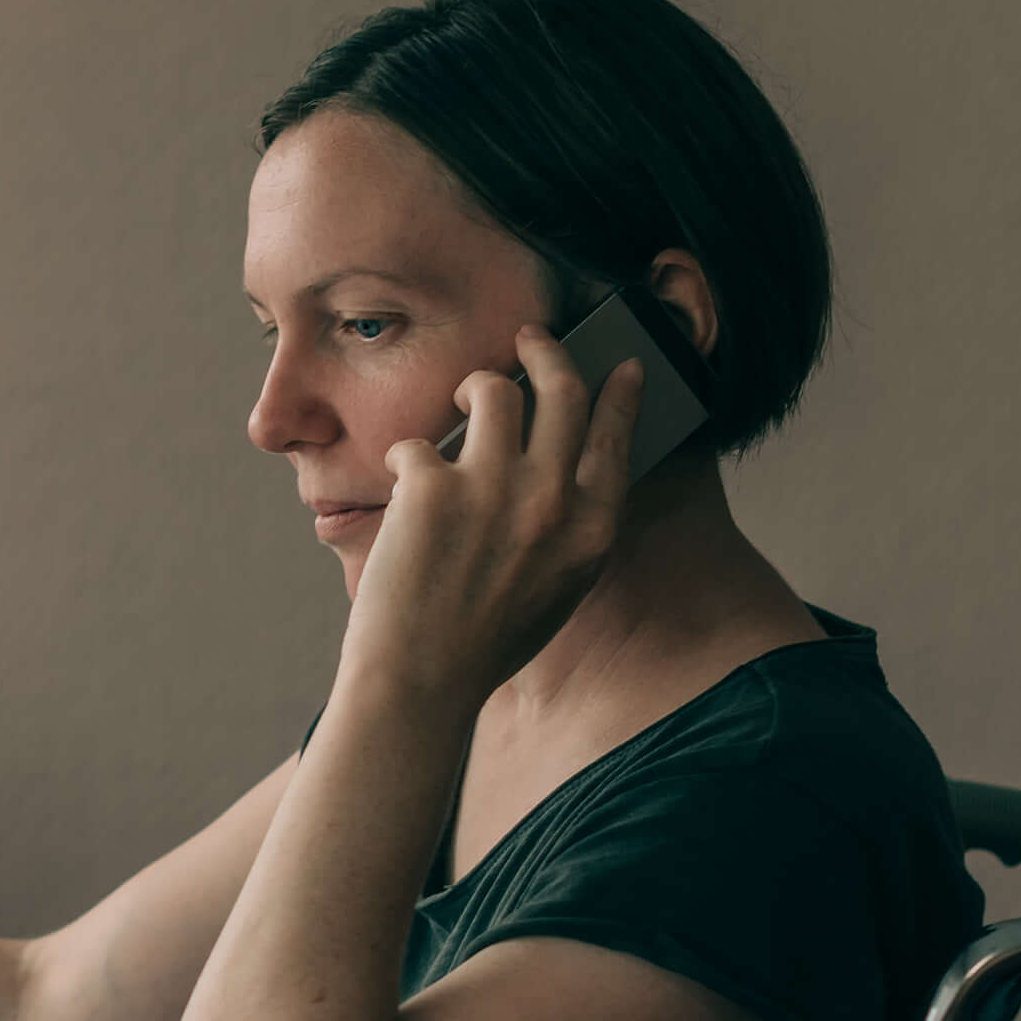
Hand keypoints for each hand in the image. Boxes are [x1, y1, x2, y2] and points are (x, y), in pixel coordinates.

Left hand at [344, 325, 644, 702]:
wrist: (421, 683)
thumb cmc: (482, 643)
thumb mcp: (558, 588)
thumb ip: (569, 529)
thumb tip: (561, 470)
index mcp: (593, 530)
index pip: (616, 437)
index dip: (619, 393)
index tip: (620, 367)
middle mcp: (553, 501)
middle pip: (562, 391)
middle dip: (545, 351)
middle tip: (528, 337)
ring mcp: (494, 490)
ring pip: (492, 391)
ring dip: (474, 386)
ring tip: (460, 400)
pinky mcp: (432, 489)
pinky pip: (418, 444)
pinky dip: (406, 461)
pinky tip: (401, 490)